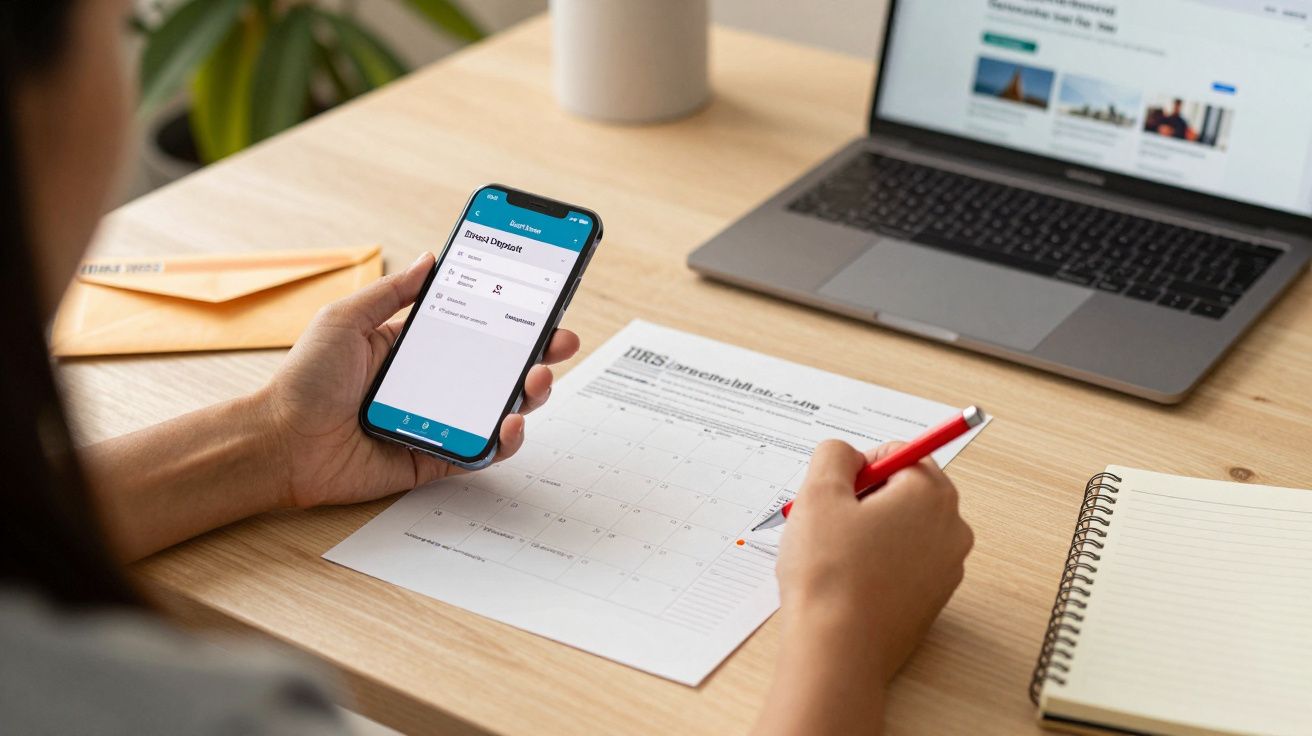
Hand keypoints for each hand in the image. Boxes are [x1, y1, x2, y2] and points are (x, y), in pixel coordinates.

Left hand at [260, 252, 579, 508]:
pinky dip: (503, 440)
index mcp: (415, 346)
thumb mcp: (347, 319)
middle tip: (560, 341)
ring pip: (501, 408)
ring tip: (537, 379)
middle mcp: (434, 383)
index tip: (543, 300)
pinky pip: (482, 451)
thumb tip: (430, 258)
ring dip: (530, 394)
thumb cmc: (304, 380)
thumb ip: (393, 293)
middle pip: (501, 367)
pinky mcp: (436, 458)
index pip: (477, 327)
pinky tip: (509, 423)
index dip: (512, 316)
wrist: (281, 442)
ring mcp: (439, 421)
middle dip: (539, 353)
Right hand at [777, 439, 973, 682]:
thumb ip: (834, 455)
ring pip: (902, 528)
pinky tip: (848, 582)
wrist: (837, 651)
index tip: (835, 496)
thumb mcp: (818, 493)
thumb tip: (848, 455)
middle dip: (864, 500)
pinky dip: (877, 564)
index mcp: (932, 494)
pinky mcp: (933, 600)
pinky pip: (905, 563)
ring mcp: (947, 568)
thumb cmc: (829, 574)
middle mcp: (952, 528)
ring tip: (834, 557)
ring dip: (867, 532)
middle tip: (829, 525)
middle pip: (903, 490)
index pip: (897, 453)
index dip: (857, 469)